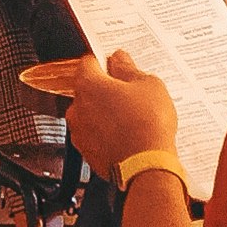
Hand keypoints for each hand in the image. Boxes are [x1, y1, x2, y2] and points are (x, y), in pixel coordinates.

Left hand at [21, 49, 180, 177]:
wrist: (148, 167)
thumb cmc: (148, 125)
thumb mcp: (149, 85)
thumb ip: (129, 68)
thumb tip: (120, 58)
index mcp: (88, 84)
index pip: (89, 62)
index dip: (105, 61)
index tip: (118, 65)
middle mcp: (76, 107)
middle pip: (89, 89)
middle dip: (107, 89)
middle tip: (132, 95)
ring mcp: (79, 132)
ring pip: (91, 113)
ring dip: (105, 113)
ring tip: (132, 119)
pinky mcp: (86, 152)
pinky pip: (95, 135)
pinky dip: (106, 134)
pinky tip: (127, 136)